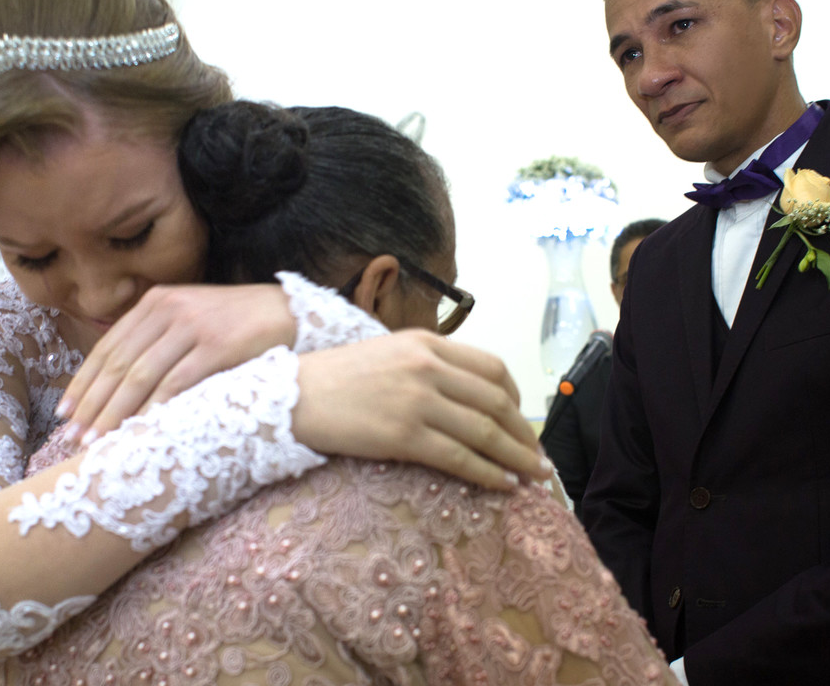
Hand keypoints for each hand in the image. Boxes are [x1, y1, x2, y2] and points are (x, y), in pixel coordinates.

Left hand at [58, 283, 294, 444]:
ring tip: (98, 441)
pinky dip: (154, 409)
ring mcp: (193, 325)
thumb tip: (118, 379)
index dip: (84, 382)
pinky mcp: (218, 344)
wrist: (290, 312)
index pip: (108, 346)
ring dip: (116, 413)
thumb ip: (158, 337)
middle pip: (119, 363)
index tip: (65, 413)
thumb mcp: (191, 317)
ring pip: (141, 375)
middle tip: (73, 437)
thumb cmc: (238, 323)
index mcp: (156, 302)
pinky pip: (176, 382)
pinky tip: (140, 431)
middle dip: (93, 404)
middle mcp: (169, 309)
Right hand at [292, 329, 548, 490]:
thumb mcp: (388, 353)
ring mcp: (417, 400)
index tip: (521, 419)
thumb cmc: (336, 378)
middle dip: (524, 433)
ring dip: (517, 458)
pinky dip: (489, 474)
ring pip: (485, 431)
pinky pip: (460, 458)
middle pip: (496, 401)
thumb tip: (466, 394)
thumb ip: (429, 364)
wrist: (291, 397)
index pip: (492, 367)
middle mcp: (428, 366)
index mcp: (428, 343)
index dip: (516, 397)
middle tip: (539, 457)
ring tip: (533, 476)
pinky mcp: (404, 435)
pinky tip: (503, 486)